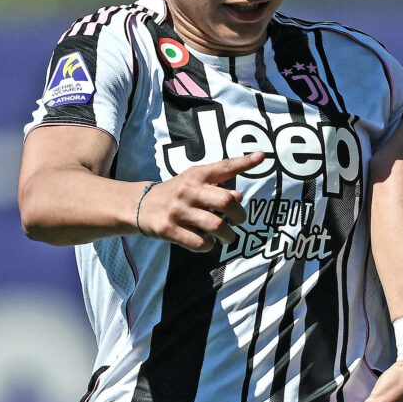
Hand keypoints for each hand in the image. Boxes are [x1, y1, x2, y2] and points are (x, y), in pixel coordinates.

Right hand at [138, 152, 259, 250]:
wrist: (140, 205)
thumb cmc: (176, 194)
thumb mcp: (194, 183)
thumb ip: (217, 186)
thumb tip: (239, 197)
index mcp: (196, 175)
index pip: (224, 166)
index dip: (244, 162)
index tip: (262, 156)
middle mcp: (188, 190)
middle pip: (226, 202)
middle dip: (239, 215)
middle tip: (238, 221)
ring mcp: (178, 211)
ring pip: (216, 226)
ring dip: (227, 235)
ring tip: (226, 236)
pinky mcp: (169, 229)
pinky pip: (200, 243)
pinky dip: (209, 245)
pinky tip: (207, 241)